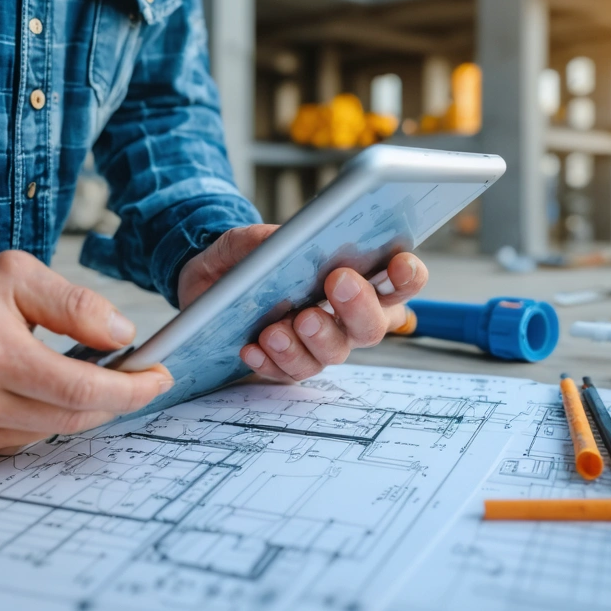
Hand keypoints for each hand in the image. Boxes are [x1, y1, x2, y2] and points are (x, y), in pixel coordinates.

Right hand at [0, 251, 172, 458]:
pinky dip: (41, 419)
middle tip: (139, 380)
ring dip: (79, 409)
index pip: (81, 387)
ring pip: (49, 432)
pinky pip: (19, 442)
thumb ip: (72, 302)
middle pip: (73, 417)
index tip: (158, 377)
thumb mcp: (11, 276)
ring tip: (87, 377)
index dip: (130, 388)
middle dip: (116, 400)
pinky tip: (39, 394)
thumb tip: (122, 334)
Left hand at [178, 225, 427, 382]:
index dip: (408, 276)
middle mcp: (346, 318)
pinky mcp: (288, 366)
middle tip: (337, 283)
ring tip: (280, 326)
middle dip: (359, 305)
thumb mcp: (246, 240)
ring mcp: (320, 345)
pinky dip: (271, 360)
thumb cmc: (242, 261)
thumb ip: (266, 238)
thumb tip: (284, 241)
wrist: (203, 288)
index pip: (399, 282)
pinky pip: (290, 372)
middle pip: (373, 325)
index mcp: (355, 279)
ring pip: (333, 353)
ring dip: (310, 340)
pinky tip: (252, 346)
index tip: (398, 264)